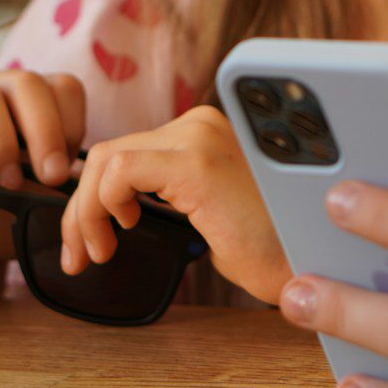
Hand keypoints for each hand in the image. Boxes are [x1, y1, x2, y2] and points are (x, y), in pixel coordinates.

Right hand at [0, 66, 84, 189]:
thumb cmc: (0, 207)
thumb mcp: (36, 192)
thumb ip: (59, 180)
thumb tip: (83, 181)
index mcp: (33, 100)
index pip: (64, 87)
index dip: (73, 123)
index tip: (67, 169)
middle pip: (27, 84)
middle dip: (44, 131)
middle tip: (50, 177)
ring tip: (5, 178)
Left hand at [60, 106, 289, 302]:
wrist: (305, 264)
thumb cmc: (265, 247)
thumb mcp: (206, 210)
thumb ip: (170, 193)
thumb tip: (114, 203)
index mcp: (208, 130)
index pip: (129, 150)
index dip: (96, 196)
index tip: (93, 238)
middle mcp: (204, 123)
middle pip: (110, 152)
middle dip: (82, 207)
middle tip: (82, 253)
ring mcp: (201, 138)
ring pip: (105, 160)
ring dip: (85, 212)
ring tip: (95, 252)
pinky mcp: (195, 163)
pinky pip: (118, 172)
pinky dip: (98, 207)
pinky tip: (115, 235)